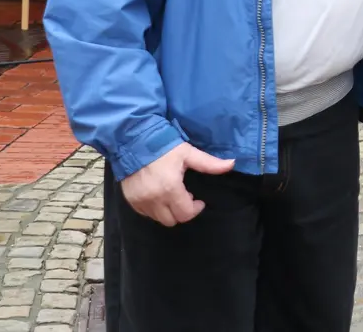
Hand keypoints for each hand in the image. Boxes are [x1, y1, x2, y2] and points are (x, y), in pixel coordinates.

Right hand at [120, 142, 234, 226]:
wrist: (134, 141)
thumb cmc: (164, 146)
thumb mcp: (188, 153)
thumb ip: (209, 163)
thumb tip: (232, 163)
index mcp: (170, 189)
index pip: (185, 214)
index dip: (195, 209)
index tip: (198, 200)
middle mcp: (154, 199)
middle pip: (172, 221)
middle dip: (182, 212)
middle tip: (185, 196)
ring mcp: (140, 201)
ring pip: (158, 219)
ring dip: (168, 211)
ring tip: (172, 195)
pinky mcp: (130, 200)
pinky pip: (145, 214)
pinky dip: (154, 209)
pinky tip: (158, 195)